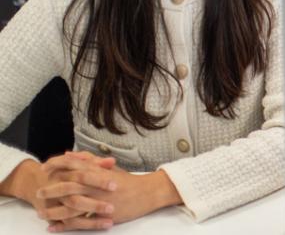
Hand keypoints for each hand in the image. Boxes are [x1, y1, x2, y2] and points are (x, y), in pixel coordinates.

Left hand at [38, 151, 181, 230]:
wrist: (148, 192)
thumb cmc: (128, 180)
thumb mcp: (108, 168)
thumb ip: (89, 161)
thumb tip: (69, 154)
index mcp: (98, 171)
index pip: (73, 164)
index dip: (56, 164)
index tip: (44, 167)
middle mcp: (97, 184)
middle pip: (69, 184)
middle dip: (51, 189)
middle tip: (39, 194)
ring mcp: (100, 199)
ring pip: (72, 204)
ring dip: (54, 210)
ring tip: (42, 213)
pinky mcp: (103, 214)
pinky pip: (80, 221)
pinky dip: (64, 225)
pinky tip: (54, 227)